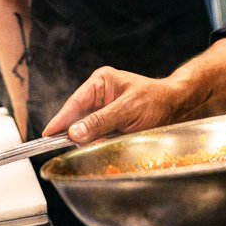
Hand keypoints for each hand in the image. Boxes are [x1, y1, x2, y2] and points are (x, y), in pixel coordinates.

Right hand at [42, 66, 190, 143]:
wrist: (177, 107)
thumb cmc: (156, 101)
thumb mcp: (128, 110)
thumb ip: (101, 121)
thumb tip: (74, 133)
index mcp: (100, 82)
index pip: (74, 103)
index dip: (60, 120)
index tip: (47, 134)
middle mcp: (98, 95)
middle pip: (77, 118)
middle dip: (80, 133)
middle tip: (86, 144)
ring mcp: (103, 110)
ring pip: (86, 130)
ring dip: (93, 140)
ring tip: (111, 139)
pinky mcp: (109, 124)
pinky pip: (97, 137)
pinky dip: (100, 143)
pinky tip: (111, 143)